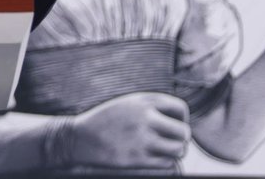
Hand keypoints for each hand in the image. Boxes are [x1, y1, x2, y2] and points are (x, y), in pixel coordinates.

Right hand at [70, 92, 189, 168]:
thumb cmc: (106, 120)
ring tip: (164, 151)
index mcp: (144, 101)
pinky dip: (165, 162)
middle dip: (181, 139)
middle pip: (184, 132)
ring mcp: (143, 139)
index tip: (173, 125)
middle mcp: (146, 118)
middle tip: (172, 142)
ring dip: (175, 152)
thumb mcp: (128, 103)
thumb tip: (180, 121)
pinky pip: (167, 164)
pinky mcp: (138, 159)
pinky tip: (154, 158)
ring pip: (178, 150)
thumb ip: (152, 107)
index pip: (181, 109)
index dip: (181, 119)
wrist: (80, 137)